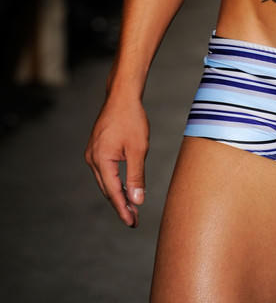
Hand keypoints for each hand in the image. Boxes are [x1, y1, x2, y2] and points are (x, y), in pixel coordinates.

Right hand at [85, 97, 149, 226]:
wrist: (122, 95)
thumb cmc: (131, 119)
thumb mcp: (138, 149)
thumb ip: (136, 176)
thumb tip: (137, 200)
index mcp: (101, 160)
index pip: (113, 192)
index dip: (123, 209)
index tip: (132, 223)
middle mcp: (92, 158)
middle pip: (107, 189)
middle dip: (120, 204)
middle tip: (134, 219)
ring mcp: (93, 153)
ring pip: (105, 180)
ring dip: (117, 193)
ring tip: (131, 206)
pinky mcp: (97, 148)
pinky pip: (105, 170)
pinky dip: (114, 180)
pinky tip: (124, 186)